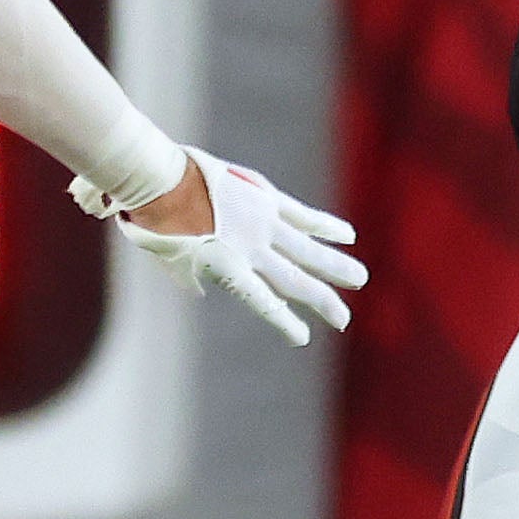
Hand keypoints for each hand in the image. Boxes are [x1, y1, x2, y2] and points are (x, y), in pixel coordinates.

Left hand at [111, 150, 366, 346]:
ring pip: (308, 249)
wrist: (161, 180)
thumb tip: (201, 290)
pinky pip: (303, 216)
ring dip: (336, 266)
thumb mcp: (171, 263)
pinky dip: (326, 227)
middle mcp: (251, 249)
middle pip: (296, 281)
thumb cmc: (158, 224)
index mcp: (229, 269)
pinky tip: (347, 236)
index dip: (286, 322)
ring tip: (360, 279)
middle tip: (343, 319)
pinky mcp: (266, 197)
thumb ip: (192, 279)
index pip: (265, 302)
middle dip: (323, 301)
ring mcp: (263, 222)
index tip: (303, 338)